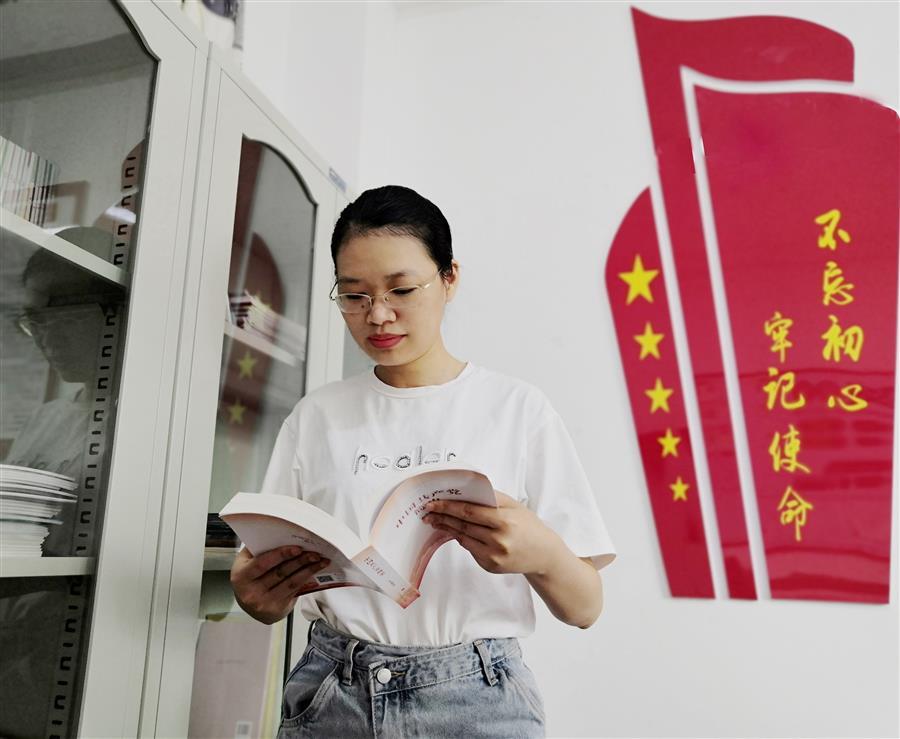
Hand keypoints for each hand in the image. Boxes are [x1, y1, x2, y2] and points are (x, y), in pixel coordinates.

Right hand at [230, 546, 329, 624]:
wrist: (250, 605)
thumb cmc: (250, 577)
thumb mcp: (246, 562)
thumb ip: (258, 549)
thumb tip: (281, 533)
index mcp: (241, 576)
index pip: (262, 563)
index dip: (281, 555)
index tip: (297, 548)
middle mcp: (251, 592)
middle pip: (280, 573)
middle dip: (300, 561)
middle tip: (315, 552)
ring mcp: (264, 603)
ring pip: (291, 583)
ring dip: (308, 570)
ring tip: (321, 560)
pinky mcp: (277, 609)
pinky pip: (295, 591)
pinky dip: (306, 579)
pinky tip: (314, 571)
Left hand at [423, 491, 563, 575]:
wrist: (544, 554)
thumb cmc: (529, 525)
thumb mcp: (514, 505)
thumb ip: (491, 498)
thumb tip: (466, 491)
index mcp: (504, 521)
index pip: (469, 512)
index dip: (448, 507)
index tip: (433, 503)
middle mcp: (498, 540)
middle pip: (463, 526)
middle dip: (442, 517)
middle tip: (428, 511)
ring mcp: (494, 556)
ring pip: (463, 539)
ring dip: (447, 529)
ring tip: (435, 521)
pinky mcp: (491, 566)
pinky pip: (471, 550)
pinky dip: (462, 539)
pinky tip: (454, 531)